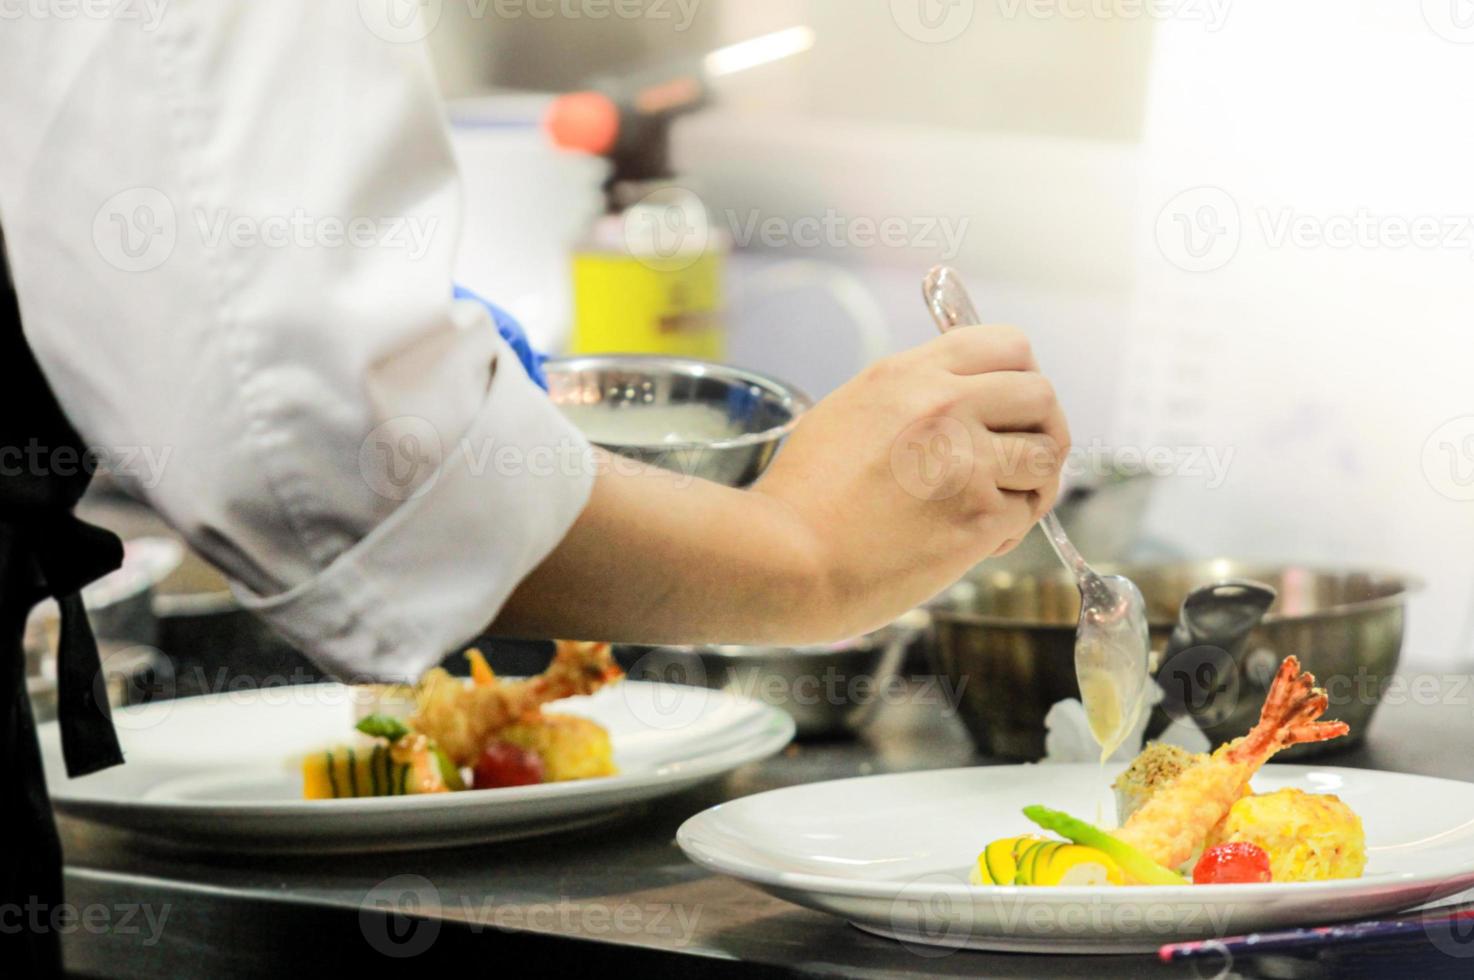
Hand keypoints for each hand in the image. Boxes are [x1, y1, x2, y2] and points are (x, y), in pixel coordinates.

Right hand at [751, 324, 1069, 638]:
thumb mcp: (847, 413)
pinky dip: (1010, 528)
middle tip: (1021, 459)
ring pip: (1047, 455)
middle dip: (1043, 429)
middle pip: (1042, 394)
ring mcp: (966, 460)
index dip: (1021, 376)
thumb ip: (908, 398)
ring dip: (1034, 481)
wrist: (785, 558)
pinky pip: (1027, 512)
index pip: (1007, 345)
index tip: (1012, 405)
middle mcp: (943, 406)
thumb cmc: (803, 500)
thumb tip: (960, 400)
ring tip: (1001, 503)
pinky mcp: (978, 515)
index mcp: (906, 375)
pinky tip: (974, 539)